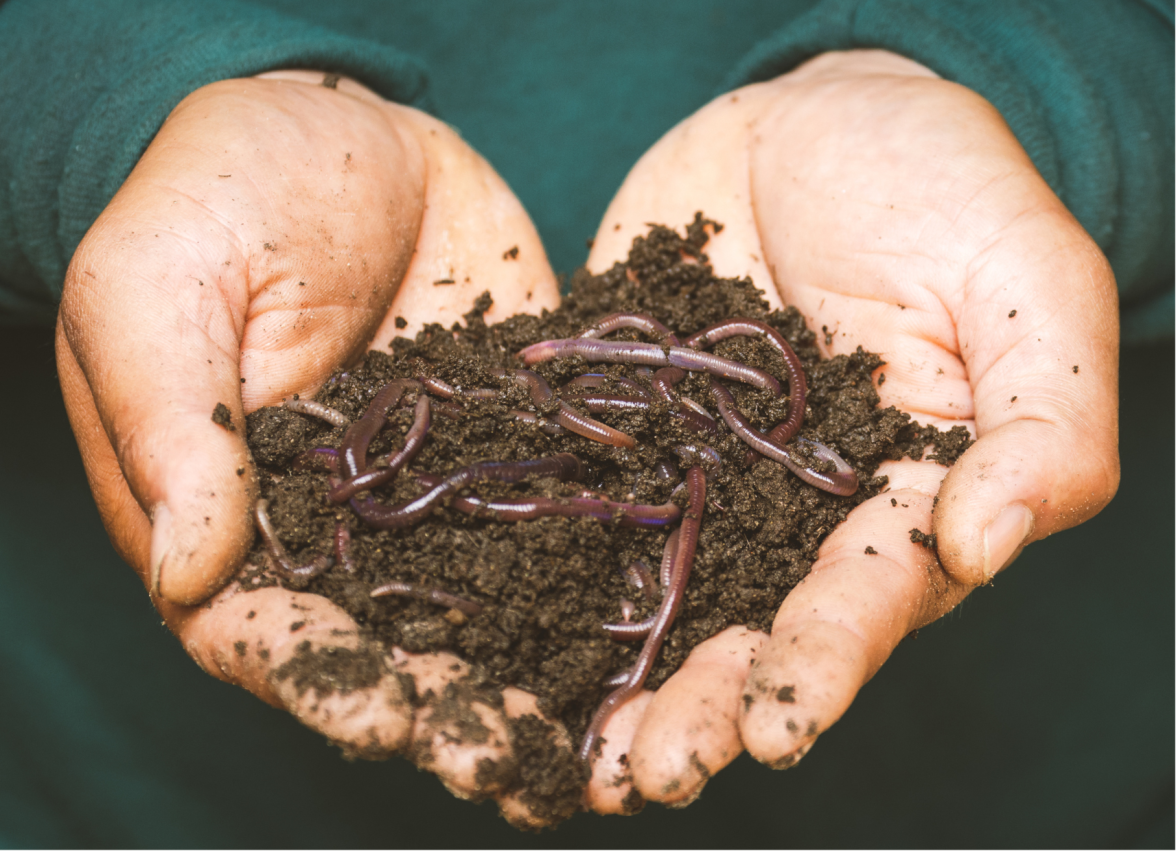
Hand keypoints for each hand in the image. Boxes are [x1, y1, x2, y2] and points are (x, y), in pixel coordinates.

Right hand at [56, 71, 568, 825]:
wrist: (344, 125)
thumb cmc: (217, 193)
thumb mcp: (157, 287)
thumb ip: (172, 424)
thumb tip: (190, 569)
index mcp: (235, 514)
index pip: (266, 630)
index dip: (324, 683)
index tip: (386, 718)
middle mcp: (343, 527)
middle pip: (390, 646)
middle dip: (449, 711)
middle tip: (513, 764)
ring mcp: (440, 493)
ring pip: (486, 606)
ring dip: (535, 676)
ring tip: (600, 737)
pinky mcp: (519, 444)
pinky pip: (559, 517)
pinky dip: (600, 576)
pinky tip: (654, 623)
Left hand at [582, 50, 1119, 810]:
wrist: (807, 119)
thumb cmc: (941, 187)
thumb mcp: (1026, 283)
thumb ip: (1043, 419)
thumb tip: (986, 543)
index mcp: (901, 497)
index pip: (869, 597)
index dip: (825, 662)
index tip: (777, 726)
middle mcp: (794, 515)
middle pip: (751, 626)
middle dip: (706, 704)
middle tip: (650, 773)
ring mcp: (698, 479)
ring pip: (658, 596)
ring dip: (618, 677)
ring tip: (575, 754)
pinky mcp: (620, 434)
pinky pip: (577, 504)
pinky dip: (535, 568)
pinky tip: (486, 630)